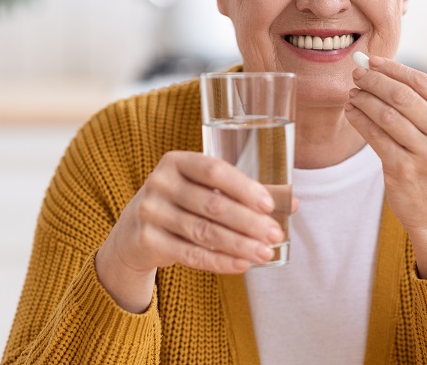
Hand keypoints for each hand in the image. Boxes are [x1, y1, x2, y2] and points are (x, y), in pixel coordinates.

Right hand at [95, 151, 287, 311]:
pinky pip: (190, 254)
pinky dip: (219, 262)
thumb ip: (244, 193)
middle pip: (211, 204)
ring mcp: (150, 212)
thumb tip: (293, 203)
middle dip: (248, 222)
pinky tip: (242, 265)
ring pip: (203, 232)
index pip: (213, 170)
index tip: (269, 205)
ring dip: (239, 245)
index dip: (243, 187)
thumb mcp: (203, 189)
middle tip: (275, 234)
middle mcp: (159, 183)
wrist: (133, 231)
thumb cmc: (182, 202)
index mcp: (176, 161)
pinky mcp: (147, 241)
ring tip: (265, 253)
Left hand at [344, 56, 426, 277]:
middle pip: (402, 96)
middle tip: (357, 73)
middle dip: (375, 80)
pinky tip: (351, 112)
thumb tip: (383, 69)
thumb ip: (424, 105)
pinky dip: (359, 119)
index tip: (373, 61)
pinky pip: (375, 136)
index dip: (394, 68)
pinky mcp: (403, 171)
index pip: (424, 83)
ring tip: (352, 93)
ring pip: (386, 114)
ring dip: (364, 99)